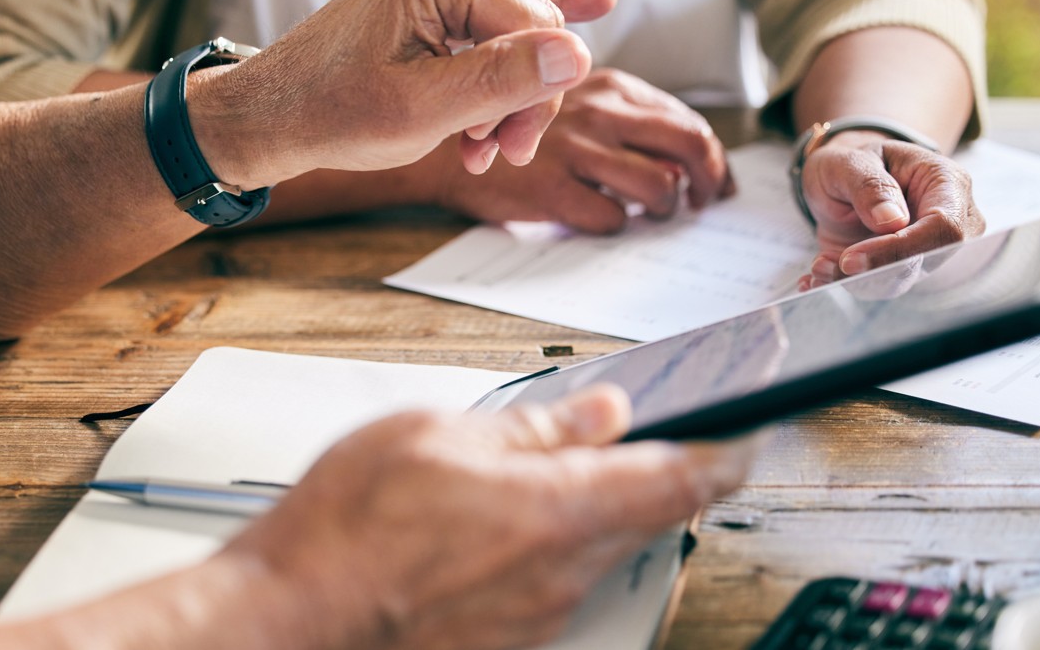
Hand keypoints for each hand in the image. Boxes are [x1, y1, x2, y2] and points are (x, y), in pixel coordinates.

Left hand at [189, 0, 616, 189]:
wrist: (272, 118)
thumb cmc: (330, 114)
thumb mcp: (422, 110)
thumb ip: (500, 81)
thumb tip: (576, 55)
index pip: (537, 25)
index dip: (538, 95)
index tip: (513, 149)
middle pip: (533, 27)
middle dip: (523, 97)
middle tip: (498, 151)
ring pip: (519, 33)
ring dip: (509, 94)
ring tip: (482, 142)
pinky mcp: (434, 2)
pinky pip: (501, 14)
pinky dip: (528, 38)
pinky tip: (594, 3)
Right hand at [224, 386, 762, 649]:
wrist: (293, 622)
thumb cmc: (346, 530)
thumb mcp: (434, 435)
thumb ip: (531, 427)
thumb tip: (598, 412)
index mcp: (556, 508)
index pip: (678, 481)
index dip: (725, 455)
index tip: (746, 437)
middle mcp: (562, 572)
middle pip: (646, 517)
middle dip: (654, 477)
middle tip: (636, 441)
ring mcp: (538, 614)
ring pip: (600, 550)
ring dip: (594, 510)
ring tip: (543, 478)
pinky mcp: (510, 639)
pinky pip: (556, 583)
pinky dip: (551, 546)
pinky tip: (499, 527)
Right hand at [437, 68, 734, 233]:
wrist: (448, 152)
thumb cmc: (519, 132)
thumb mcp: (573, 102)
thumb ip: (625, 119)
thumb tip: (685, 158)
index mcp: (610, 88)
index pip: (687, 121)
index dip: (712, 158)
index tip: (714, 182)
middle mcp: (599, 114)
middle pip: (689, 146)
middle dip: (708, 181)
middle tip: (701, 203)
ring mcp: (576, 151)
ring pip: (659, 186)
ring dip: (665, 209)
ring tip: (650, 215)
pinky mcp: (553, 190)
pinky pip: (612, 218)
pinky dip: (617, 226)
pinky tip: (601, 219)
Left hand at [799, 131, 985, 290]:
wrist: (843, 176)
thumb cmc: (852, 161)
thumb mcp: (850, 161)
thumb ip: (870, 186)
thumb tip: (892, 221)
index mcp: (947, 183)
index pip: (943, 228)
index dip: (899, 248)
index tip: (850, 258)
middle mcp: (949, 220)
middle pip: (925, 261)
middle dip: (871, 271)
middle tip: (823, 265)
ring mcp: (928, 247)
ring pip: (900, 280)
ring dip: (853, 280)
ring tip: (818, 266)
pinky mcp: (903, 266)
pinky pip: (880, 286)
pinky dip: (845, 284)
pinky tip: (818, 276)